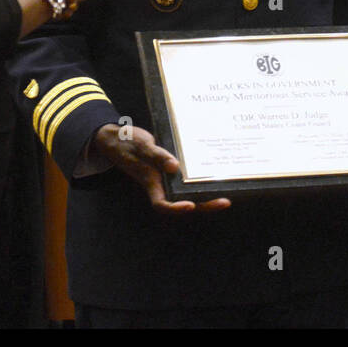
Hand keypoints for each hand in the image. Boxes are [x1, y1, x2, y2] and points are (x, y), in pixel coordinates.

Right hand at [93, 123, 230, 214]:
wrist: (118, 137)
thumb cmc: (128, 142)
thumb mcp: (141, 146)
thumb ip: (156, 156)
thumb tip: (174, 167)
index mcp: (151, 182)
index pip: (162, 204)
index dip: (176, 209)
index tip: (190, 206)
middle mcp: (161, 184)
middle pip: (183, 201)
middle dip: (204, 204)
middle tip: (225, 201)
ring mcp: (167, 177)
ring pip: (189, 191)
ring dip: (207, 193)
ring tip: (229, 189)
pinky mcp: (173, 168)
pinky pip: (188, 177)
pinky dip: (202, 177)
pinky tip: (217, 172)